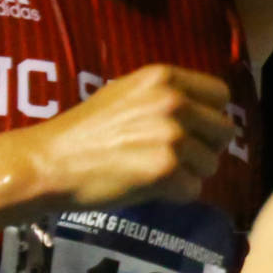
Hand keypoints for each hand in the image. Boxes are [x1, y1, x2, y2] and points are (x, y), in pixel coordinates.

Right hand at [14, 64, 235, 211]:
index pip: (221, 95)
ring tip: (154, 172)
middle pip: (224, 131)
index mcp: (164, 77)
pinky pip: (193, 190)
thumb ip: (167, 95)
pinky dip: (175, 195)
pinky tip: (148, 187)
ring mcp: (172, 135)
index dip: (210, 116)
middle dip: (204, 148)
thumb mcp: (127, 93)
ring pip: (211, 164)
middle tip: (174, 157)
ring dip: (189, 174)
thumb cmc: (85, 130)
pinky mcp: (166, 169)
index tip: (193, 130)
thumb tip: (207, 112)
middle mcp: (173, 101)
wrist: (49, 162)